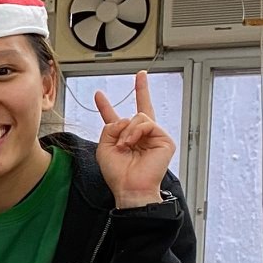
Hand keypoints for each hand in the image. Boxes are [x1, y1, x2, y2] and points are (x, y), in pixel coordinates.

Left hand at [94, 71, 174, 209]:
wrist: (129, 187)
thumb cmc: (117, 174)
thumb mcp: (104, 147)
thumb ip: (109, 128)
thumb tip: (125, 117)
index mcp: (124, 138)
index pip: (116, 119)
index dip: (106, 107)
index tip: (98, 94)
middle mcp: (140, 136)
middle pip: (142, 108)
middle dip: (142, 89)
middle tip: (141, 75)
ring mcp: (154, 137)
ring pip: (139, 116)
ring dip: (127, 130)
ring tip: (123, 145)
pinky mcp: (164, 140)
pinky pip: (147, 123)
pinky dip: (135, 131)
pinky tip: (130, 142)